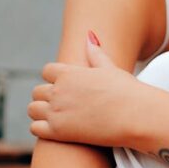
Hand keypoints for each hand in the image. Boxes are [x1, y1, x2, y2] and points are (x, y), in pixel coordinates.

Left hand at [28, 32, 147, 147]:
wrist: (136, 116)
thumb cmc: (128, 92)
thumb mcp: (110, 69)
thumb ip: (96, 54)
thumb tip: (89, 35)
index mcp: (70, 73)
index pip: (47, 71)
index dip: (53, 79)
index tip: (63, 87)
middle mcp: (59, 90)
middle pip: (37, 91)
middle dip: (46, 97)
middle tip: (61, 106)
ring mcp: (56, 111)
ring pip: (32, 109)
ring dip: (40, 113)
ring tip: (56, 118)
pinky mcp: (58, 131)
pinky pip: (35, 129)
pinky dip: (41, 129)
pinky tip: (56, 131)